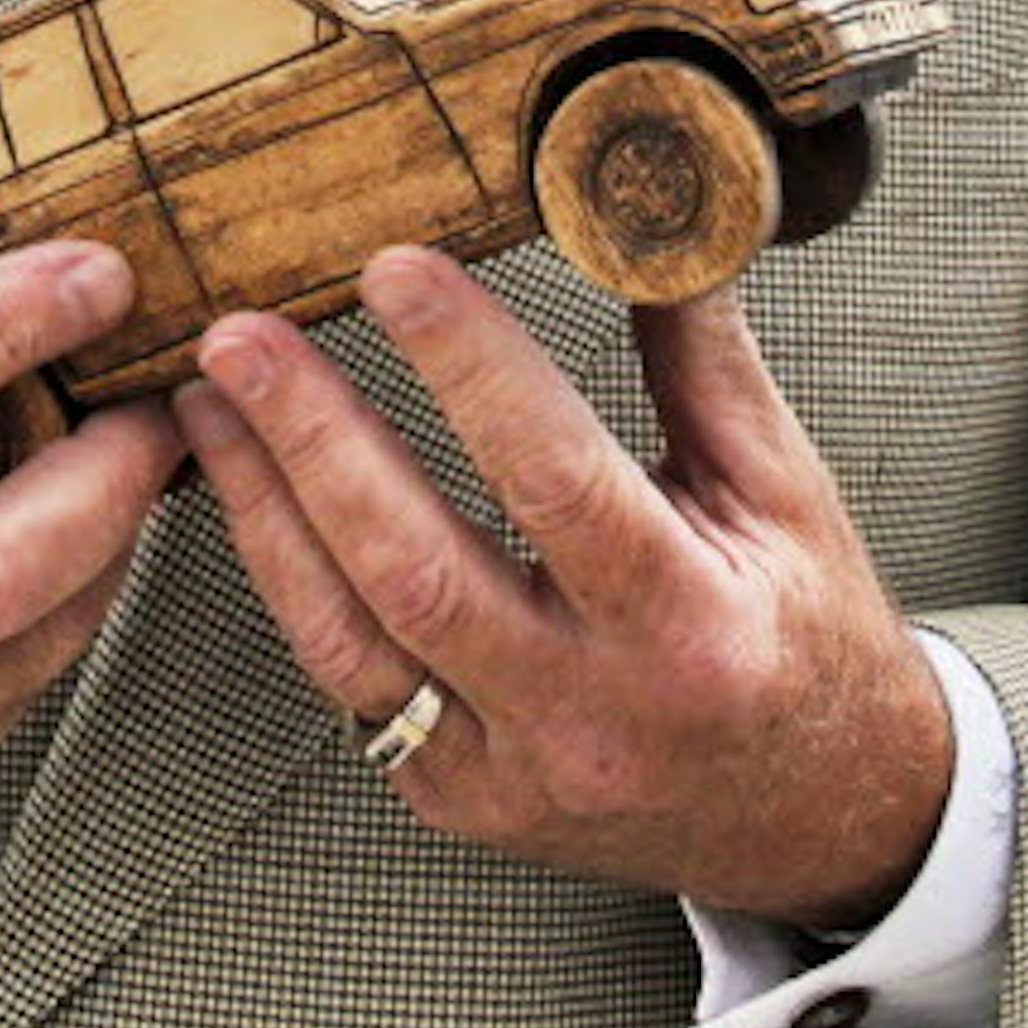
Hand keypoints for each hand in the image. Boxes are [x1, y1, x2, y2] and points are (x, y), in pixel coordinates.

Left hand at [172, 247, 950, 928]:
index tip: (395, 267)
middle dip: (312, 441)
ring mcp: (509, 773)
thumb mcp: (783, 487)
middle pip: (418, 570)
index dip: (469, 368)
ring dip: (265, 506)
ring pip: (349, 640)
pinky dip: (287, 580)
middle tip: (240, 336)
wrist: (822, 819)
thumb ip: (700, 353)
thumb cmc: (803, 634)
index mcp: (688, 626)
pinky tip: (248, 490)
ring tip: (206, 398)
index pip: (556, 480)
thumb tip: (640, 208)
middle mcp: (589, 714)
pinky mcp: (456, 798)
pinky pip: (346, 684)